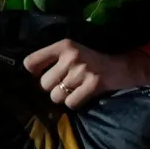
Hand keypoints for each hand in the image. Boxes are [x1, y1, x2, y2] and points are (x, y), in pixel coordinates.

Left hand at [22, 39, 149, 110]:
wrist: (120, 66)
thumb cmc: (90, 60)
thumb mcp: (70, 51)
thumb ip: (50, 58)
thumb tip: (28, 74)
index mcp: (62, 45)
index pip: (31, 62)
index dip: (33, 73)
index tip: (41, 75)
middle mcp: (70, 56)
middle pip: (43, 84)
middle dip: (51, 88)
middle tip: (63, 84)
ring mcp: (82, 70)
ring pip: (56, 95)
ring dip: (62, 97)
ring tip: (73, 90)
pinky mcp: (93, 84)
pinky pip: (71, 103)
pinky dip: (74, 103)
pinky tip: (81, 95)